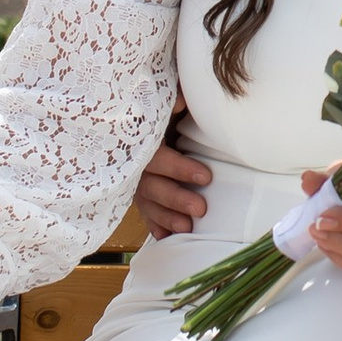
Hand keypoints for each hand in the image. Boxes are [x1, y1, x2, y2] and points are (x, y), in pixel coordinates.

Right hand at [135, 112, 210, 237]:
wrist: (146, 116)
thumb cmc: (166, 110)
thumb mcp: (166, 103)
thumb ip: (173, 102)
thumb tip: (180, 102)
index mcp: (143, 140)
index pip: (158, 157)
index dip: (179, 169)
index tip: (206, 176)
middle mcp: (135, 163)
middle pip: (152, 185)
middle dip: (176, 198)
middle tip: (201, 208)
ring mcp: (136, 181)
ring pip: (148, 202)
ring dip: (167, 216)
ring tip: (187, 228)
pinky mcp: (141, 193)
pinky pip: (145, 213)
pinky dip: (155, 225)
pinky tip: (166, 238)